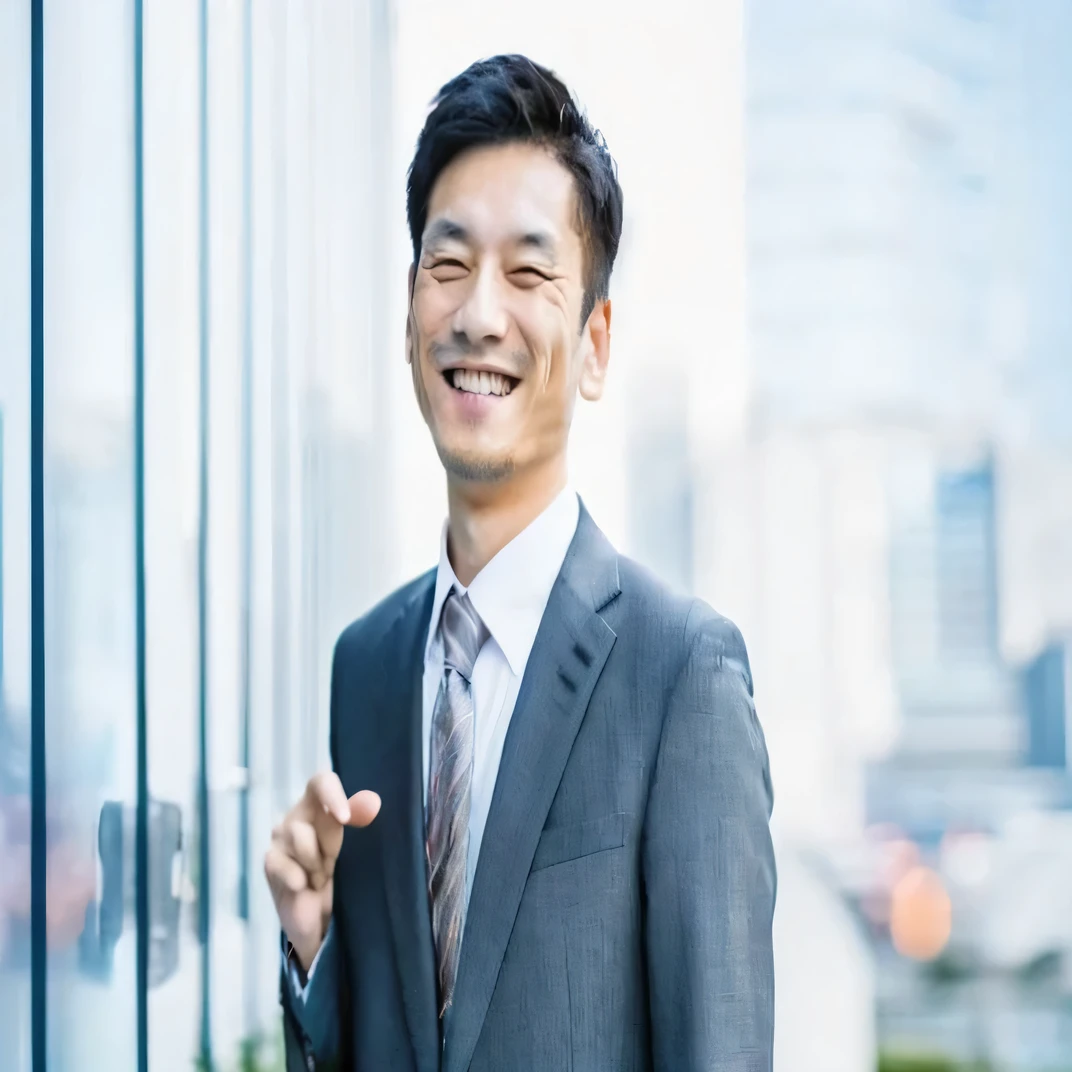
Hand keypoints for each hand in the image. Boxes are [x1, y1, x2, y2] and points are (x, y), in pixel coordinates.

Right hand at [264, 772, 379, 971]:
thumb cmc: (347, 878)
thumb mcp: (361, 854)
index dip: (331, 794)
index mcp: (325, 807)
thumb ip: (364, 827)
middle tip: (335, 866)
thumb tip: (371, 803)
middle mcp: (300, 816)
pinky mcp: (271, 861)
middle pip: (310, 811)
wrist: (325, 922)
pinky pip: (282, 863)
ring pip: (298, 836)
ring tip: (321, 880)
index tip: (344, 818)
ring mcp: (282, 837)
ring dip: (316, 864)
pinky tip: (304, 888)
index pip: (321, 782)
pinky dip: (298, 879)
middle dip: (329, 843)